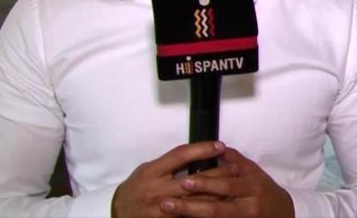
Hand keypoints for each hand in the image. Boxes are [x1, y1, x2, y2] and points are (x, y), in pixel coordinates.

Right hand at [111, 141, 225, 217]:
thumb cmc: (137, 187)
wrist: (120, 213)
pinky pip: (192, 216)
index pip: (180, 156)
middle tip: (236, 166)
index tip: (219, 145)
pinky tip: (221, 204)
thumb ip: (170, 164)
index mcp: (152, 172)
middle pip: (194, 180)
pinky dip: (207, 209)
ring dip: (218, 192)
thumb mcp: (148, 169)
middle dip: (218, 173)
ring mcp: (163, 210)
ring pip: (197, 200)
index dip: (201, 149)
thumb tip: (197, 153)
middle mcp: (158, 190)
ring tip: (234, 184)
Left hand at [160, 147, 294, 217]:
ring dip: (192, 217)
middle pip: (217, 208)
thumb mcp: (254, 172)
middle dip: (191, 205)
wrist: (282, 213)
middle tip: (167, 202)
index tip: (184, 181)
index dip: (205, 183)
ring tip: (172, 212)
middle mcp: (250, 206)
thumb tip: (218, 146)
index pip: (226, 185)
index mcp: (253, 187)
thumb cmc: (264, 190)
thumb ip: (235, 160)